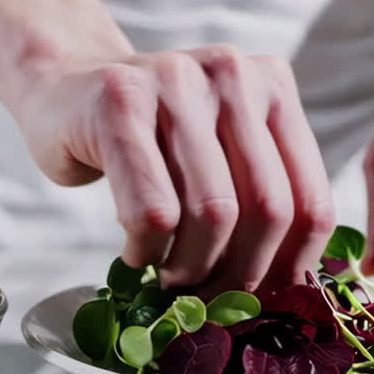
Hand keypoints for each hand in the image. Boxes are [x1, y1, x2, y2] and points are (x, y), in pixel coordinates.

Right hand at [13, 44, 335, 290]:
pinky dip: (148, 250)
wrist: (63, 87)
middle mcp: (233, 74)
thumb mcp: (219, 149)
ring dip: (191, 268)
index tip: (267, 299)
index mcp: (273, 86)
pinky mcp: (119, 100)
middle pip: (268, 210)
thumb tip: (292, 287)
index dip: (293, 265)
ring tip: (171, 276)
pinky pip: (153, 209)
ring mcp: (175, 79)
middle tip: (211, 298)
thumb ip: (258, 194)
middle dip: (240, 275)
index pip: (310, 199)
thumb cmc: (149, 136)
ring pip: (213, 213)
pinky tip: (138, 252)